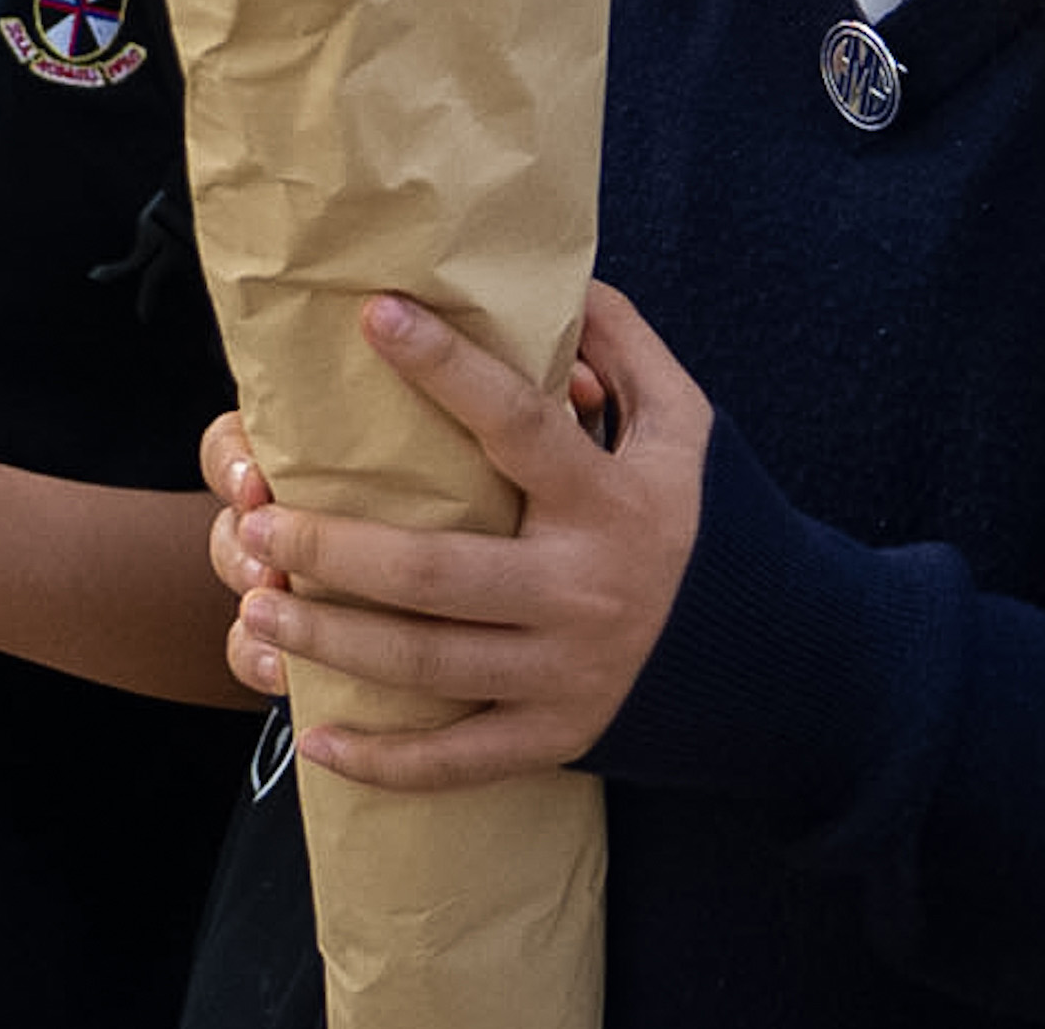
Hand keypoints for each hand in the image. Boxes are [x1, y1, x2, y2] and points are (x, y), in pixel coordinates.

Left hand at [212, 284, 707, 793]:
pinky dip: (389, 762)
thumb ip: (626, 348)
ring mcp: (568, 674)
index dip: (446, 367)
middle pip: (436, 574)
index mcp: (611, 500)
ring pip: (428, 665)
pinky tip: (319, 737)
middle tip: (256, 521)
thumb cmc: (720, 525)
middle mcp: (583, 590)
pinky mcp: (563, 737)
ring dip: (331, 640)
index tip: (371, 316)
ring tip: (255, 606)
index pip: (520, 424)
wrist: (789, 662)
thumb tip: (557, 283)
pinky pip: (462, 759)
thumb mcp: (690, 426)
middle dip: (333, 550)